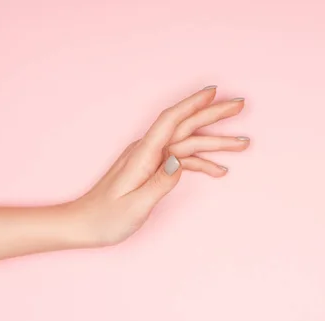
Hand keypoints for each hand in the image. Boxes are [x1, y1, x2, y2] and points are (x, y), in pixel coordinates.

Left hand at [68, 86, 249, 246]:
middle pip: (184, 126)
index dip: (194, 103)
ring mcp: (150, 159)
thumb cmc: (105, 218)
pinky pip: (181, 160)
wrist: (82, 224)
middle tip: (240, 105)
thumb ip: (159, 183)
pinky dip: (201, 163)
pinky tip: (219, 170)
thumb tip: (180, 161)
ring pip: (187, 143)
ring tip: (241, 143)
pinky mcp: (152, 169)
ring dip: (215, 142)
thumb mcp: (134, 206)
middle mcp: (147, 151)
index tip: (216, 92)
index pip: (171, 120)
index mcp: (143, 155)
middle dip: (213, 114)